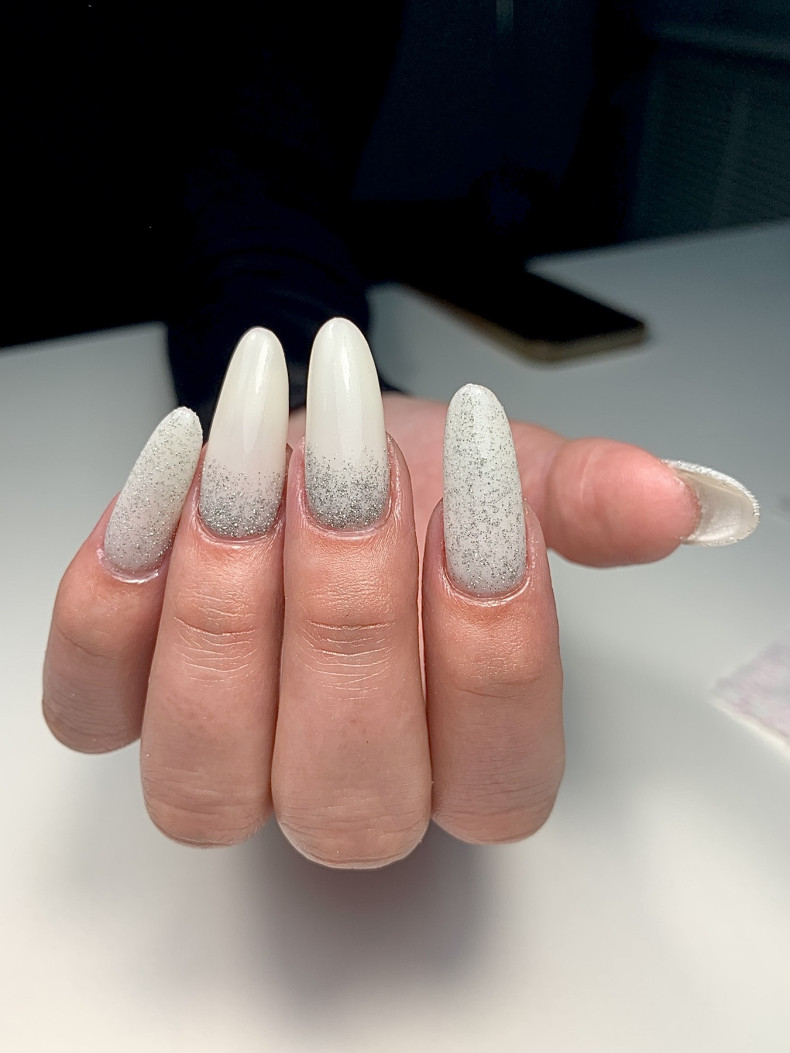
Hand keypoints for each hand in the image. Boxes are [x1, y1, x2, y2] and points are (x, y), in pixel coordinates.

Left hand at [42, 323, 757, 866]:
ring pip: (205, 776)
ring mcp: (221, 765)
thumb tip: (674, 502)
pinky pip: (88, 704)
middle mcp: (341, 789)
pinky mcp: (116, 713)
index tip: (481, 485)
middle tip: (353, 468)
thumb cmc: (414, 478)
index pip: (498, 771)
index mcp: (462, 760)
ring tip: (253, 464)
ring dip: (226, 608)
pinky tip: (177, 474)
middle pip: (349, 788)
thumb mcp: (506, 472)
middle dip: (351, 614)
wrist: (316, 442)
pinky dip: (115, 595)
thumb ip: (582, 500)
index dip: (494, 638)